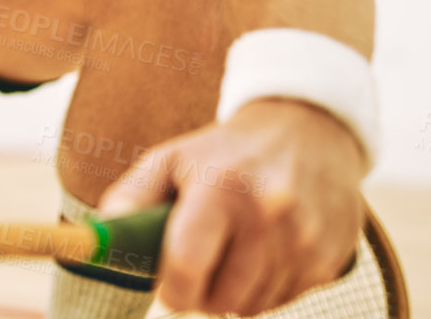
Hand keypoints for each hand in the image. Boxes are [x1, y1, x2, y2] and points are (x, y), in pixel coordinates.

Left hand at [97, 98, 366, 315]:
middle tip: (197, 266)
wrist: (308, 130)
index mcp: (221, 187)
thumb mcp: (171, 158)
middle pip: (219, 297)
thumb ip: (131, 197)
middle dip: (200, 292)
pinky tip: (263, 251)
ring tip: (231, 250)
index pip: (185, 264)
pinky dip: (264, 288)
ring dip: (232, 292)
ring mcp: (303, 240)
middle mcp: (267, 215)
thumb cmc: (225, 151)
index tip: (165, 288)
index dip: (169, 288)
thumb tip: (101, 237)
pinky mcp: (329, 259)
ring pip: (250, 306)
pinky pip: (282, 300)